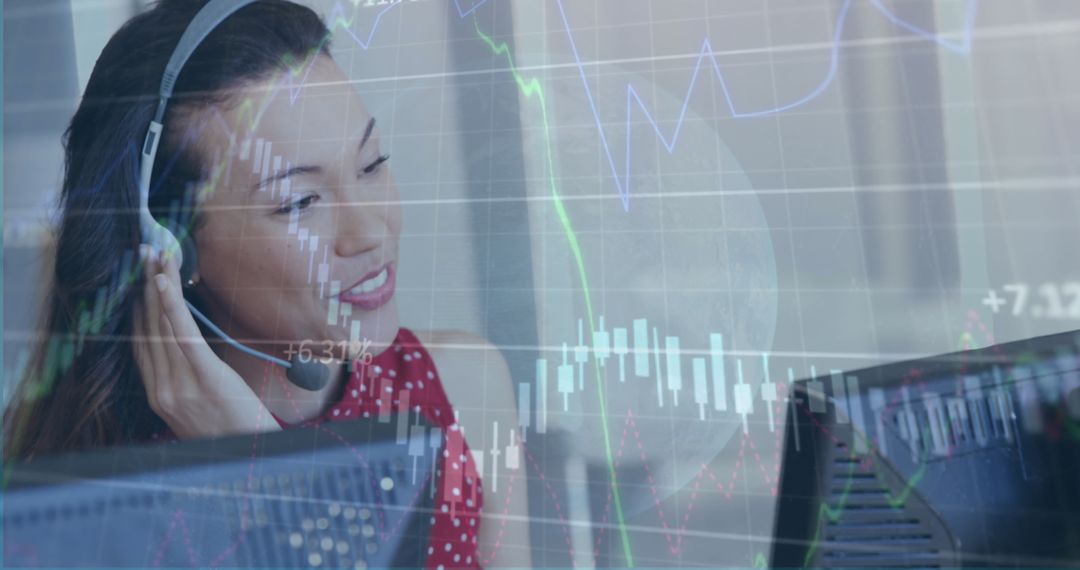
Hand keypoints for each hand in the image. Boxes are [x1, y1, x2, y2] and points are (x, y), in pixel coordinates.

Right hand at [133, 245, 280, 439]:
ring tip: (155, 255)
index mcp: (157, 395)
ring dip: (157, 286)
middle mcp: (160, 389)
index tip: (134, 278)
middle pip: (146, 328)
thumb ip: (183, 383)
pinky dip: (170, 305)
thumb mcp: (197, 409)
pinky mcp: (202, 377)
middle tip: (142, 252)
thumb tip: (182, 351)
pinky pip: (182, 335)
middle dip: (142, 287)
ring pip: (161, 325)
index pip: (139, 342)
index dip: (136, 307)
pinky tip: (164, 281)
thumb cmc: (229, 432)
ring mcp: (177, 384)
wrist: (248, 458)